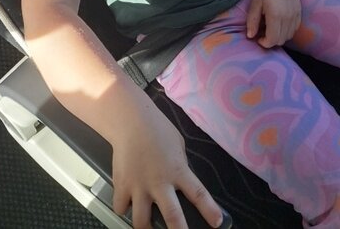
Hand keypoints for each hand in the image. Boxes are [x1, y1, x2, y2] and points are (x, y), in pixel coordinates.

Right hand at [111, 105, 222, 228]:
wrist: (131, 121)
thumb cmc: (158, 129)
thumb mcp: (178, 145)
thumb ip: (180, 166)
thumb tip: (180, 180)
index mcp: (178, 170)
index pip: (198, 194)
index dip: (209, 210)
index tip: (218, 223)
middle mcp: (159, 183)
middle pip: (172, 217)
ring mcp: (139, 187)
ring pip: (142, 222)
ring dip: (146, 228)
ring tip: (149, 227)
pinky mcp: (121, 187)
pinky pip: (121, 207)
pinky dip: (124, 208)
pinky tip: (127, 204)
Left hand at [246, 0, 301, 47]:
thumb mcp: (255, 4)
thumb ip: (252, 21)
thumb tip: (250, 36)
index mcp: (275, 16)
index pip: (272, 40)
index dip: (264, 43)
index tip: (258, 38)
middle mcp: (287, 17)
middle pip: (281, 40)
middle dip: (271, 40)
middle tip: (263, 33)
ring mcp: (295, 14)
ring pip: (289, 35)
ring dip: (280, 36)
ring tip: (272, 28)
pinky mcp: (299, 10)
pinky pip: (295, 28)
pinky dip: (288, 30)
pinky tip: (280, 23)